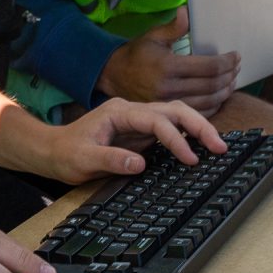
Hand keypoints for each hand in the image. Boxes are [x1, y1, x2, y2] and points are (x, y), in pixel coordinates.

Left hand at [35, 99, 228, 184]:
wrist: (52, 150)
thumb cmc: (65, 154)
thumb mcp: (83, 160)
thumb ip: (111, 159)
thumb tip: (141, 163)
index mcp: (118, 112)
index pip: (156, 120)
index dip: (176, 138)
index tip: (191, 159)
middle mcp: (131, 111)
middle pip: (173, 109)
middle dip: (199, 125)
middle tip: (220, 147)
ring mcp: (137, 120)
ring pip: (174, 115)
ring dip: (197, 128)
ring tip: (217, 147)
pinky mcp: (139, 132)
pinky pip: (168, 128)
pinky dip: (186, 135)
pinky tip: (199, 148)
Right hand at [97, 7, 240, 113]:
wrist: (114, 76)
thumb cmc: (136, 54)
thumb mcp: (153, 36)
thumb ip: (173, 28)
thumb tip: (186, 12)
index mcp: (168, 66)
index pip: (209, 67)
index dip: (227, 62)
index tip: (236, 56)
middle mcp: (169, 87)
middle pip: (212, 85)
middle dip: (230, 75)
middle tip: (237, 67)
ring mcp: (169, 103)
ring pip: (209, 101)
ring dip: (226, 91)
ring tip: (232, 81)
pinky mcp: (168, 113)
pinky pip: (199, 113)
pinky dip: (215, 105)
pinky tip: (219, 96)